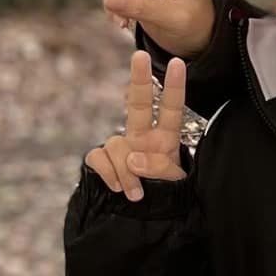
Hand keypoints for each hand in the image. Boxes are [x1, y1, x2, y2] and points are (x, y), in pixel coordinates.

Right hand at [86, 52, 188, 201]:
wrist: (142, 221)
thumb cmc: (165, 198)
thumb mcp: (172, 186)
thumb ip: (158, 170)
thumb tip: (132, 158)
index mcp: (166, 140)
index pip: (172, 109)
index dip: (175, 87)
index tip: (178, 62)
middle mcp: (143, 138)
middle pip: (139, 104)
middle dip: (139, 80)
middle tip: (140, 54)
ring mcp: (121, 148)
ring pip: (115, 144)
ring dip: (124, 172)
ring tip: (135, 194)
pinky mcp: (102, 160)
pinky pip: (97, 157)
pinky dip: (107, 174)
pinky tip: (116, 189)